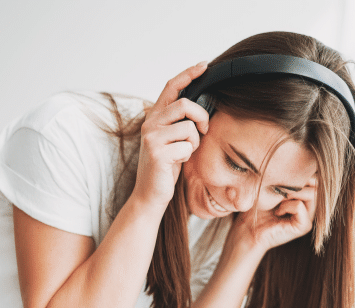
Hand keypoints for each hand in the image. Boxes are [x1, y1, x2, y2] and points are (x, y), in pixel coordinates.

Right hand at [131, 62, 208, 208]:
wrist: (150, 194)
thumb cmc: (166, 167)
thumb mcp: (173, 139)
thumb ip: (180, 122)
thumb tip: (201, 107)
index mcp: (155, 116)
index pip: (171, 87)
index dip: (188, 74)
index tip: (204, 65)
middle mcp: (150, 123)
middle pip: (185, 104)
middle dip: (202, 116)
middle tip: (204, 130)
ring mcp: (152, 138)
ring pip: (189, 128)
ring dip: (194, 142)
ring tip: (184, 153)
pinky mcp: (157, 153)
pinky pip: (187, 147)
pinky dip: (188, 156)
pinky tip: (177, 163)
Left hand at [229, 179, 317, 253]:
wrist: (248, 230)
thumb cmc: (256, 206)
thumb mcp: (273, 184)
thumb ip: (289, 175)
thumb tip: (300, 158)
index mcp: (305, 194)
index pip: (314, 175)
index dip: (300, 172)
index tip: (280, 178)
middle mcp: (310, 206)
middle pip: (316, 183)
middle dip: (298, 181)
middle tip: (279, 189)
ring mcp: (309, 216)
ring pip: (311, 193)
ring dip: (292, 192)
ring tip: (277, 199)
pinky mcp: (304, 226)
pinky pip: (299, 206)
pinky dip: (286, 205)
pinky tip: (277, 212)